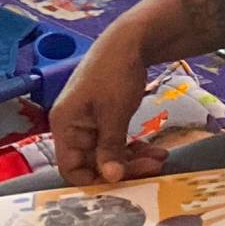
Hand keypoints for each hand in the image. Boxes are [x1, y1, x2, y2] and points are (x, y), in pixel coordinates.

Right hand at [48, 30, 167, 186]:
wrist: (128, 42)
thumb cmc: (114, 74)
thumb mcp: (113, 113)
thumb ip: (110, 147)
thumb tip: (111, 179)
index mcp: (65, 125)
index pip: (70, 167)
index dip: (93, 179)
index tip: (122, 183)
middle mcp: (72, 127)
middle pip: (93, 163)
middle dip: (123, 168)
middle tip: (152, 168)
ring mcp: (89, 123)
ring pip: (108, 154)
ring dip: (132, 160)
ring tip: (159, 159)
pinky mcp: (104, 119)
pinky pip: (116, 142)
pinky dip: (133, 148)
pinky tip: (154, 149)